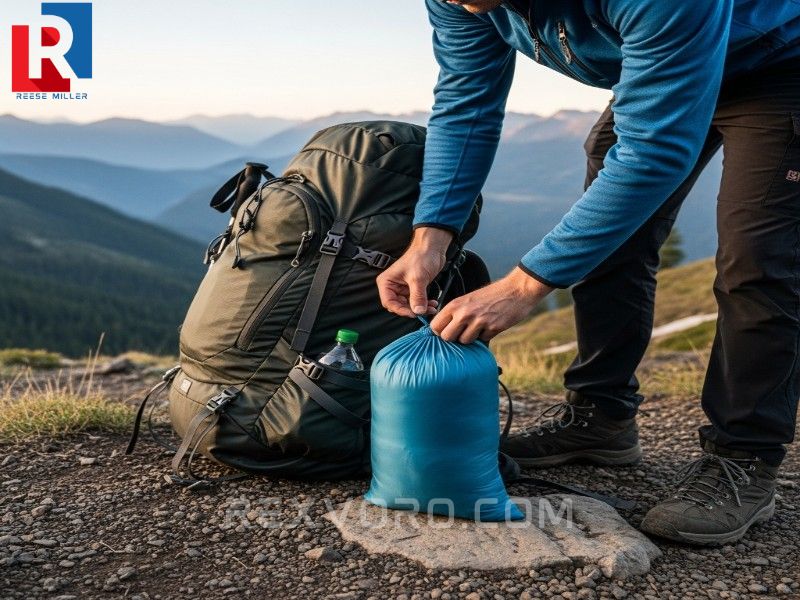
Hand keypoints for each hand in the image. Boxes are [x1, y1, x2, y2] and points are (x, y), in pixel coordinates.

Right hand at [377, 227, 453, 317]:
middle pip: (398, 306)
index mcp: (387, 282)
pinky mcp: (412, 289)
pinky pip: (416, 302)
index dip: (401, 310)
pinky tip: (433, 303)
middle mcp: (392, 286)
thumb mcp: (418, 278)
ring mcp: (403, 289)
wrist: (433, 248)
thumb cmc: (421, 256)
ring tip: (431, 307)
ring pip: (409, 306)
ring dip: (420, 308)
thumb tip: (417, 311)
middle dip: (412, 310)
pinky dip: (424, 304)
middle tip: (424, 310)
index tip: (414, 313)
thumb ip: (417, 296)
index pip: (389, 303)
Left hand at [430, 267, 551, 342]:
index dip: (440, 331)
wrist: (517, 289)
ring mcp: (478, 321)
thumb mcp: (469, 300)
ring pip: (464, 341)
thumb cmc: (492, 295)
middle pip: (446, 337)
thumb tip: (444, 331)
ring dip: (471, 338)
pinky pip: (482, 340)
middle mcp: (464, 313)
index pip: (435, 326)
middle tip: (463, 332)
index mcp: (455, 304)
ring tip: (479, 327)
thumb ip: (456, 313)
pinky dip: (486, 336)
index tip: (448, 330)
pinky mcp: (492, 328)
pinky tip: (491, 325)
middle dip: (454, 338)